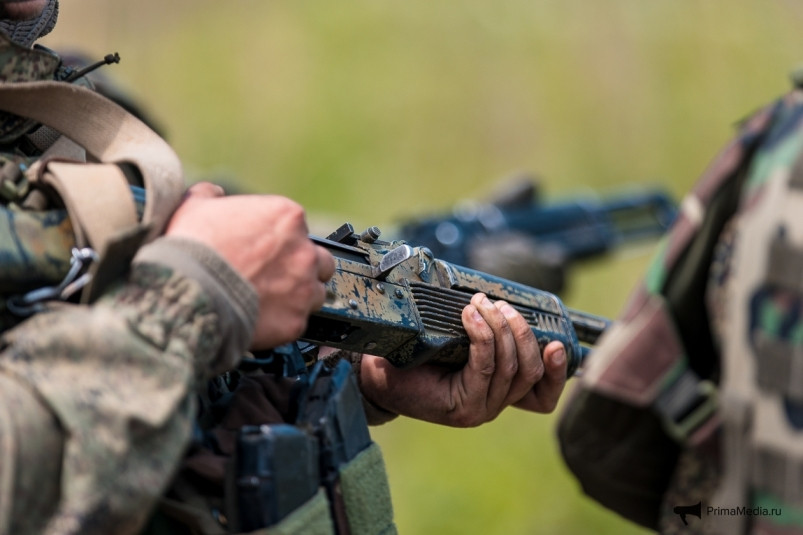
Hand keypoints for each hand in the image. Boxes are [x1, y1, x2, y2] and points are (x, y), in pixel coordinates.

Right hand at [165, 182, 334, 348]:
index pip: (299, 228)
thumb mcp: (195, 207)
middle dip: (302, 268)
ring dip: (298, 296)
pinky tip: (262, 321)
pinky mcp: (296, 321)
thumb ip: (211, 195)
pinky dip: (283, 323)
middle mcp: (304, 251)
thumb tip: (213, 193)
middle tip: (277, 276)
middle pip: (320, 261)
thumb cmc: (192, 249)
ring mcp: (304, 288)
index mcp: (287, 217)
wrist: (188, 292)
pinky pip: (298, 323)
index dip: (281, 241)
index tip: (266, 250)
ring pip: (316, 293)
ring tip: (271, 302)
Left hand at [359, 293, 567, 426]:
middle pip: (530, 370)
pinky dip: (482, 336)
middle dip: (521, 331)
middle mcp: (494, 404)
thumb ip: (484, 333)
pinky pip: (485, 366)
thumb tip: (504, 301)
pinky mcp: (463, 407)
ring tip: (480, 304)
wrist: (377, 374)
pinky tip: (470, 316)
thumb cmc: (415, 354)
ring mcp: (480, 409)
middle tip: (499, 304)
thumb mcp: (457, 341)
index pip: (543, 394)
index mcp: (499, 392)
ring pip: (510, 366)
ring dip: (500, 327)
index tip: (557, 343)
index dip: (556, 371)